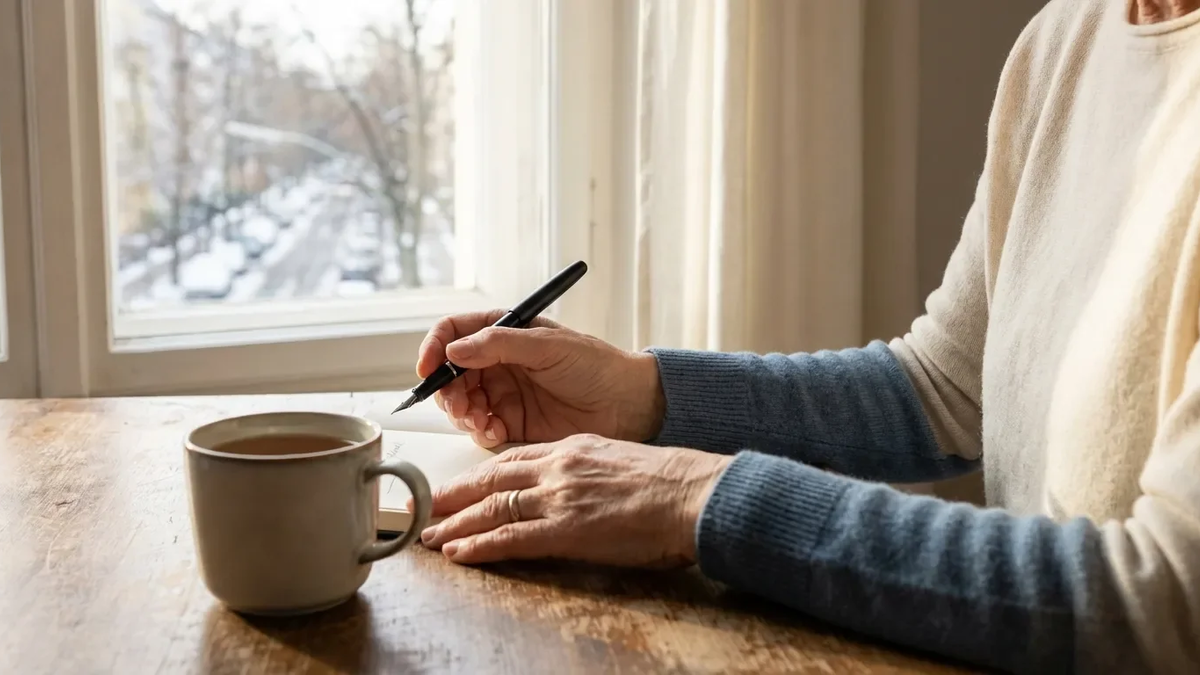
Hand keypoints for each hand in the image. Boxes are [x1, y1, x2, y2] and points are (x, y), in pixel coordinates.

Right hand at [417, 311, 665, 447]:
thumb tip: (454, 348)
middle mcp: (498, 362)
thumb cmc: (596, 366)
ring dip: (462, 413)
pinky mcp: (512, 422)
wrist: (628, 405)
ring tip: (480, 419)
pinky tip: (494, 430)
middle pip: (450, 372)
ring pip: (461, 403)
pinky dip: (479, 431)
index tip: (428, 367)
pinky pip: (480, 428)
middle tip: (460, 404)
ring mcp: (503, 393)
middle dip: (447, 390)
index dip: (434, 347)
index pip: (454, 332)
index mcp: (504, 332)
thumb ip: (499, 344)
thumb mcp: (548, 346)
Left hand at [418, 435, 731, 567]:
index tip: (462, 485)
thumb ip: (588, 469)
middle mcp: (558, 467)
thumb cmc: (669, 482)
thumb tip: (576, 486)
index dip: (481, 474)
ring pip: (493, 508)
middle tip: (428, 507)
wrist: (691, 494)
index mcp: (572, 447)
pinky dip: (479, 545)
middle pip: (492, 479)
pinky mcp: (564, 530)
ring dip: (457, 523)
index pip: (513, 459)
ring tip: (431, 535)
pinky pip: (510, 538)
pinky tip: (459, 552)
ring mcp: (558, 497)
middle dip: (455, 495)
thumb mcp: (619, 460)